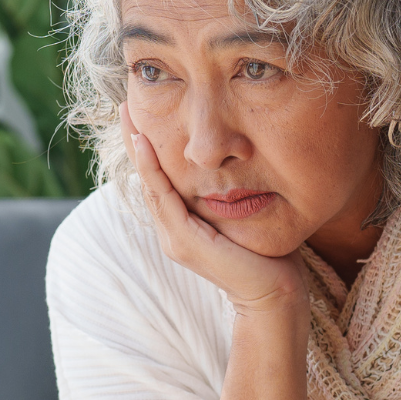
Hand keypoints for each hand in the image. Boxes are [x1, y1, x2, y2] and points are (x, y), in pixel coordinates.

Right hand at [125, 107, 306, 316]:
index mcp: (184, 227)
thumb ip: (235, 195)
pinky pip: (162, 197)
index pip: (160, 181)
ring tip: (128, 115)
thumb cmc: (271, 258)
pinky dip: (152, 168)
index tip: (143, 117)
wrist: (276, 295)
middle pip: (148, 178)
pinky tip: (145, 143)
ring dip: (137, 147)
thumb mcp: (247, 217)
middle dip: (135, 140)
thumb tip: (243, 165)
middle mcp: (173, 233)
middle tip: (125, 104)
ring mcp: (175, 239)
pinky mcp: (184, 241)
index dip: (149, 150)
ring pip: (149, 184)